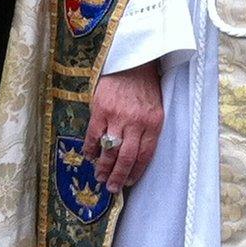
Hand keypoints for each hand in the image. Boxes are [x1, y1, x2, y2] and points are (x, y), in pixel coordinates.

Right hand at [87, 63, 163, 187]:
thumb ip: (148, 128)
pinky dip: (91, 149)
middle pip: (127, 157)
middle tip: (111, 188)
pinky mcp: (101, 109)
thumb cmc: (145, 84)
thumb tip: (137, 153)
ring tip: (100, 177)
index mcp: (154, 122)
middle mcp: (136, 122)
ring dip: (103, 167)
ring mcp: (117, 116)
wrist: (132, 59)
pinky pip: (94, 135)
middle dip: (118, 176)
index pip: (145, 155)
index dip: (136, 172)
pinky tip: (90, 156)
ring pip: (110, 150)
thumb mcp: (155, 107)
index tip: (129, 182)